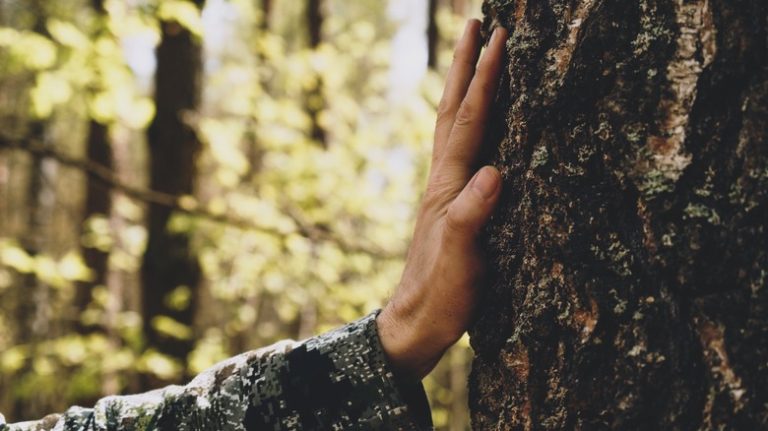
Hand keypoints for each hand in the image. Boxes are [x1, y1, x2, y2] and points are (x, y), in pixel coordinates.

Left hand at [377, 20, 506, 379]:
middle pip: (454, 110)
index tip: (497, 38)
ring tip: (475, 57)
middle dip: (464, 65)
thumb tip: (495, 172)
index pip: (469, 121)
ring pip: (456, 126)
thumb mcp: (460, 256)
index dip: (484, 80)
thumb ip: (473, 215)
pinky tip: (480, 122)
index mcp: (449, 184)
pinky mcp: (455, 205)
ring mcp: (448, 190)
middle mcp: (446, 178)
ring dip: (464, 86)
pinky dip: (472, 122)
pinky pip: (465, 150)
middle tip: (474, 24)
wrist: (417, 320)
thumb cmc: (441, 291)